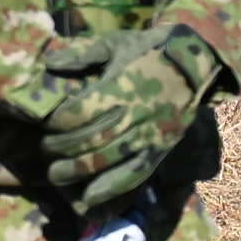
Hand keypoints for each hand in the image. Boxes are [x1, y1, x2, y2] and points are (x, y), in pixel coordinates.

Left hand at [36, 24, 213, 211]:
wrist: (195, 63)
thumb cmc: (150, 50)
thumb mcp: (115, 43)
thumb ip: (82, 55)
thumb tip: (49, 64)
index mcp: (119, 87)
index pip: (79, 113)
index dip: (57, 122)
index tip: (45, 124)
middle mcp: (133, 115)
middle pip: (89, 140)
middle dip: (60, 149)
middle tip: (45, 150)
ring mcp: (148, 135)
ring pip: (107, 160)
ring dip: (78, 171)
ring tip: (56, 175)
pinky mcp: (160, 149)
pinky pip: (134, 174)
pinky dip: (110, 188)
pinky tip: (90, 197)